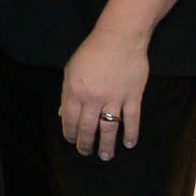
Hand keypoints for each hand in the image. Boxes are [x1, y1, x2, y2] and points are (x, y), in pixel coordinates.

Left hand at [58, 29, 153, 157]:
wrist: (119, 38)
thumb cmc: (91, 52)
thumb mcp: (70, 69)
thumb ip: (66, 92)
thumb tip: (62, 113)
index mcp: (74, 91)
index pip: (69, 119)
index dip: (69, 133)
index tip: (71, 141)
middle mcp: (93, 98)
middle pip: (88, 127)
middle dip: (85, 143)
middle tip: (85, 152)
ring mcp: (114, 98)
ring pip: (109, 128)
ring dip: (106, 144)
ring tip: (104, 156)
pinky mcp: (133, 96)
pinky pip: (132, 119)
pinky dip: (131, 133)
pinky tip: (128, 144)